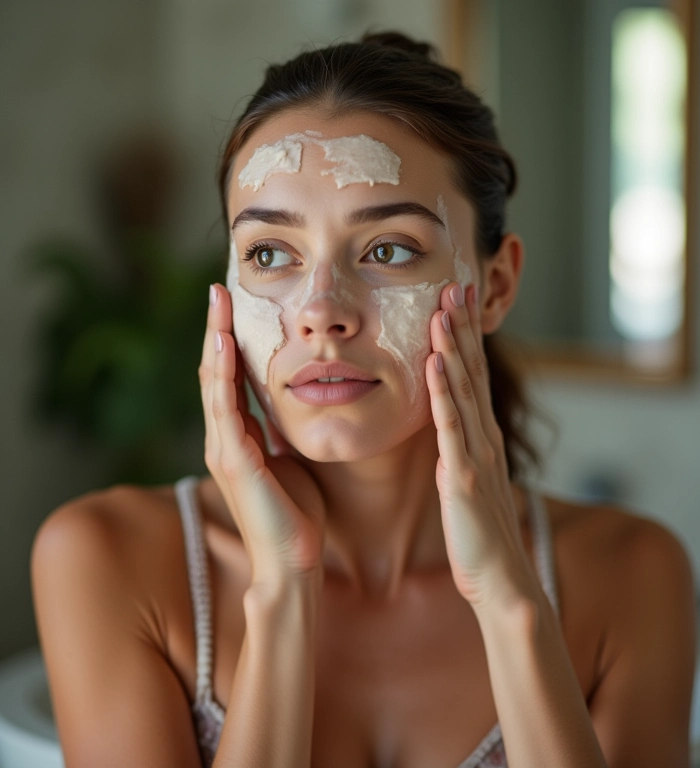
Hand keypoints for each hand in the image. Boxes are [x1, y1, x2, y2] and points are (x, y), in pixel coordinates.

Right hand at [200, 284, 325, 587]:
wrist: (294, 561)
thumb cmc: (296, 514)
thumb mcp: (289, 460)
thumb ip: (280, 434)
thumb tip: (290, 407)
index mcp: (239, 438)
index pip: (230, 378)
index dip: (230, 341)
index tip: (237, 306)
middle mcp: (225, 438)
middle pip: (214, 372)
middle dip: (217, 329)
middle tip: (221, 290)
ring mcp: (224, 448)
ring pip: (213, 383)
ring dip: (214, 340)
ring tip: (218, 302)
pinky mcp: (234, 460)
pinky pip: (225, 408)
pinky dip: (222, 373)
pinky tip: (223, 343)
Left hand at [426, 282, 538, 609]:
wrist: (501, 582)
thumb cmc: (481, 538)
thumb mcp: (469, 486)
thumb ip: (460, 454)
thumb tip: (448, 431)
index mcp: (482, 439)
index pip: (474, 379)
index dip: (466, 339)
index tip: (456, 303)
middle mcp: (483, 439)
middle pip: (474, 373)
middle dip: (463, 328)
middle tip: (456, 285)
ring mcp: (475, 455)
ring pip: (464, 391)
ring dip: (453, 348)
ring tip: (442, 309)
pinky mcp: (461, 477)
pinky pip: (451, 428)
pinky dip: (443, 393)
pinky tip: (435, 363)